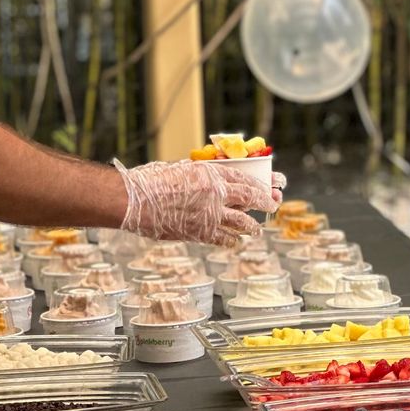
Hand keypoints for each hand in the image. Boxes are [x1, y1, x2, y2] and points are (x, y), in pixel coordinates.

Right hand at [114, 158, 284, 246]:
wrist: (135, 201)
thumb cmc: (152, 180)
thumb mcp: (183, 169)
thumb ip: (203, 175)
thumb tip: (216, 181)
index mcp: (211, 174)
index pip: (245, 178)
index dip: (262, 183)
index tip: (273, 184)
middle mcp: (216, 194)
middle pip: (250, 198)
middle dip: (266, 202)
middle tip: (274, 204)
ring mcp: (210, 215)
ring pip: (242, 221)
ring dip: (253, 226)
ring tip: (258, 229)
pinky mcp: (200, 233)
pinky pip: (223, 238)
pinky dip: (232, 240)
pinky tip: (236, 241)